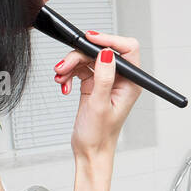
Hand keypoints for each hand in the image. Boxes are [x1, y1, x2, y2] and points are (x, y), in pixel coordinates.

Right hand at [51, 32, 143, 162]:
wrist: (89, 151)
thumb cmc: (99, 135)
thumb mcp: (100, 105)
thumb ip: (103, 77)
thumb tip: (106, 53)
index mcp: (131, 83)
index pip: (126, 49)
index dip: (109, 40)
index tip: (90, 39)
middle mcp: (121, 79)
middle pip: (101, 51)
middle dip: (79, 56)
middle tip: (63, 66)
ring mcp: (106, 81)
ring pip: (87, 59)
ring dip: (70, 65)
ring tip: (60, 78)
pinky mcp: (93, 84)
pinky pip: (80, 69)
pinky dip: (69, 74)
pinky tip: (63, 85)